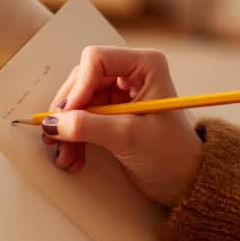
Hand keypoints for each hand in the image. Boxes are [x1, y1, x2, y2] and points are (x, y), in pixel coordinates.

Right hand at [43, 46, 202, 206]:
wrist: (185, 181)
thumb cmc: (173, 154)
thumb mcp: (128, 137)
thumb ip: (88, 126)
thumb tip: (54, 123)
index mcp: (145, 66)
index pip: (97, 59)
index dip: (79, 86)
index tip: (69, 114)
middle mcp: (130, 74)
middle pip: (82, 80)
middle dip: (68, 111)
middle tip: (58, 135)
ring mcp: (120, 94)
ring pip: (77, 102)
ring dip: (67, 129)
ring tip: (65, 154)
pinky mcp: (111, 114)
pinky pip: (81, 118)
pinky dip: (73, 136)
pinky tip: (72, 156)